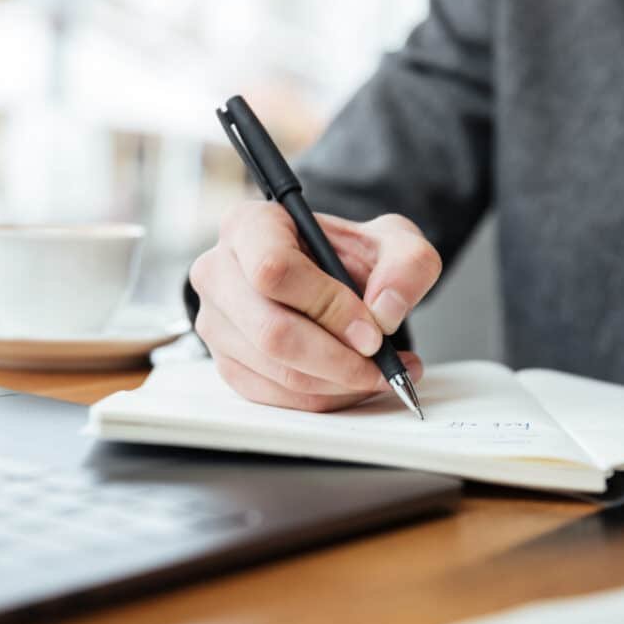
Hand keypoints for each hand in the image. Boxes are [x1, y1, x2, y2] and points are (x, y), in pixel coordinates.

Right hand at [190, 201, 441, 411]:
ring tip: (382, 373)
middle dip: (338, 358)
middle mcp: (219, 272)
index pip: (274, 270)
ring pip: (276, 371)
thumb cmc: (351, 256)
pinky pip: (275, 397)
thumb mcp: (395, 242)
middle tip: (382, 364)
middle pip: (272, 331)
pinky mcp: (227, 364)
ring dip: (339, 383)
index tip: (372, 330)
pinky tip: (355, 382)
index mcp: (249, 225)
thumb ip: (407, 265)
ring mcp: (216, 323)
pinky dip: (324, 398)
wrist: (333, 278)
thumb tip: (385, 310)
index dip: (327, 306)